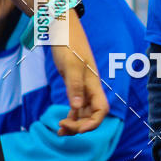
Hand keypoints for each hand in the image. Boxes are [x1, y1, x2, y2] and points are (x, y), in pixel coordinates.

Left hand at [51, 9, 108, 134]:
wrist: (61, 29)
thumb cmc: (68, 43)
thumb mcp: (70, 65)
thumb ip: (74, 86)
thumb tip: (77, 108)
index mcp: (94, 83)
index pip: (102, 110)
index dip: (93, 123)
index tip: (78, 128)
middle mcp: (90, 88)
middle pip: (92, 115)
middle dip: (80, 126)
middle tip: (61, 127)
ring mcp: (82, 87)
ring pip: (83, 113)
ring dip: (74, 124)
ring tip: (59, 131)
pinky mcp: (73, 85)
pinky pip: (75, 107)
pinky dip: (70, 116)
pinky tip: (61, 124)